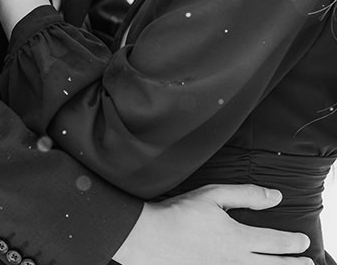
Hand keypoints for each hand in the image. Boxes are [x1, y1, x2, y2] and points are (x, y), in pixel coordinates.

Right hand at [114, 184, 312, 264]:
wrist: (146, 237)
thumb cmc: (177, 215)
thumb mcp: (212, 195)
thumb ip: (246, 195)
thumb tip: (275, 197)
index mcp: (239, 239)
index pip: (277, 243)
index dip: (294, 243)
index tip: (302, 241)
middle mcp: (235, 259)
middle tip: (308, 264)